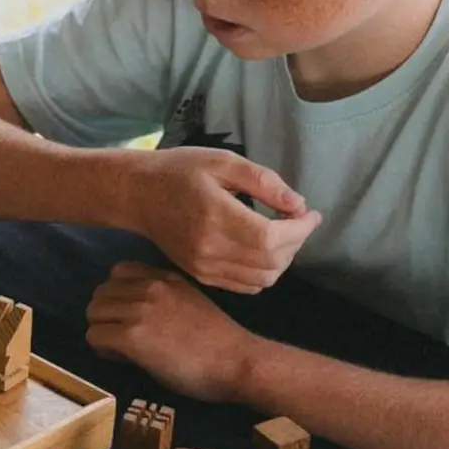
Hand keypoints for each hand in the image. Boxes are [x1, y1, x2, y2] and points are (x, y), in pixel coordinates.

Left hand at [87, 262, 263, 402]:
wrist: (239, 362)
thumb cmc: (222, 341)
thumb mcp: (192, 302)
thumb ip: (164, 297)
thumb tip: (134, 310)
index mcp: (165, 278)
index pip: (118, 272)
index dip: (117, 295)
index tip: (129, 315)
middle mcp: (150, 287)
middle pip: (100, 293)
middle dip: (106, 316)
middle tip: (122, 337)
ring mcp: (140, 310)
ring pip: (93, 314)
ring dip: (103, 332)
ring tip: (122, 349)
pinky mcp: (133, 337)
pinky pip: (94, 336)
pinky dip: (103, 350)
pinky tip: (124, 358)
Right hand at [133, 147, 321, 292]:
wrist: (138, 195)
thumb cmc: (179, 171)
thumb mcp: (223, 162)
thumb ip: (263, 181)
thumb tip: (298, 204)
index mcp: (215, 216)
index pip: (271, 238)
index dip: (300, 230)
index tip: (311, 214)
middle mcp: (210, 248)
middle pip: (271, 261)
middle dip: (296, 243)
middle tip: (298, 221)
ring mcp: (203, 266)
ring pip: (261, 279)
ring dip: (283, 260)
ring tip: (283, 236)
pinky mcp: (200, 275)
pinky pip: (244, 286)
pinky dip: (264, 273)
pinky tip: (264, 251)